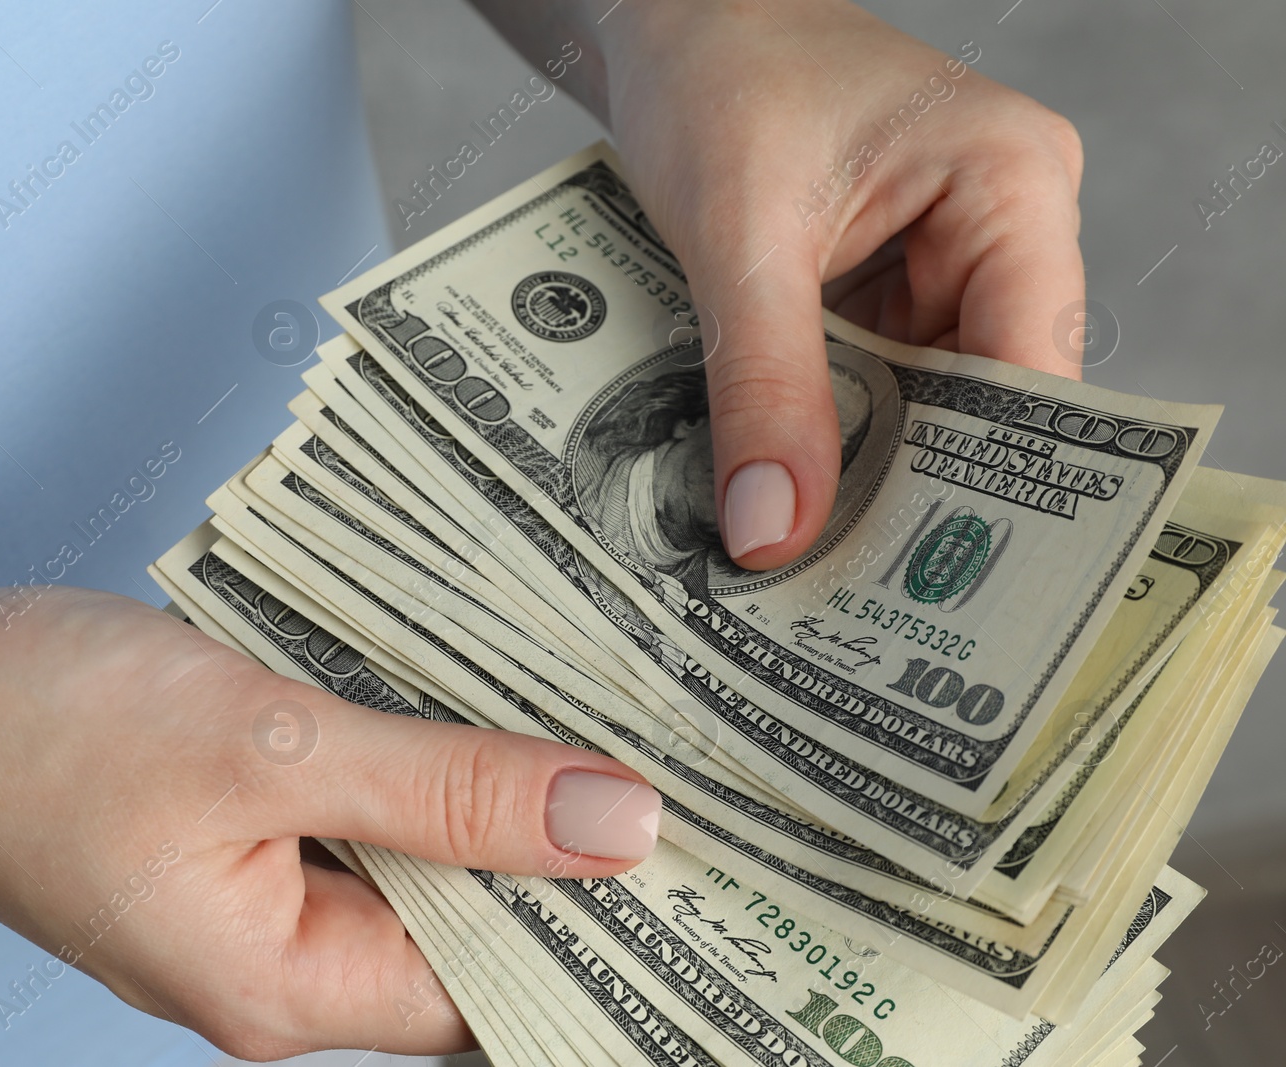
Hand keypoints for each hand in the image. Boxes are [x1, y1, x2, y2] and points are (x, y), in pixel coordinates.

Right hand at [0, 566, 660, 1057]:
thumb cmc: (37, 725)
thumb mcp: (266, 745)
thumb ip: (450, 790)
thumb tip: (614, 825)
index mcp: (291, 990)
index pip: (504, 994)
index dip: (615, 932)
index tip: (721, 871)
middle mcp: (286, 972)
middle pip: (475, 933)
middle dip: (574, 855)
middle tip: (689, 770)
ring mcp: (262, 906)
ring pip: (427, 869)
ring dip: (501, 801)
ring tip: (610, 724)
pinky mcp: (245, 842)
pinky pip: (369, 823)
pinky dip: (428, 772)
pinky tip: (483, 706)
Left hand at [579, 0, 1085, 566]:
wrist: (669, 23)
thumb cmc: (720, 73)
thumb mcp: (738, 237)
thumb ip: (763, 385)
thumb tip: (774, 532)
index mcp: (1012, 184)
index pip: (1027, 369)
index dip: (977, 484)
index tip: (915, 585)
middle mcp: (1001, 229)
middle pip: (978, 403)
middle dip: (906, 490)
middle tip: (844, 602)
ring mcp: (945, 263)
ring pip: (918, 407)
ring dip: (857, 471)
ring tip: (801, 565)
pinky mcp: (884, 287)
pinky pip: (868, 384)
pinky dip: (823, 434)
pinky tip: (779, 493)